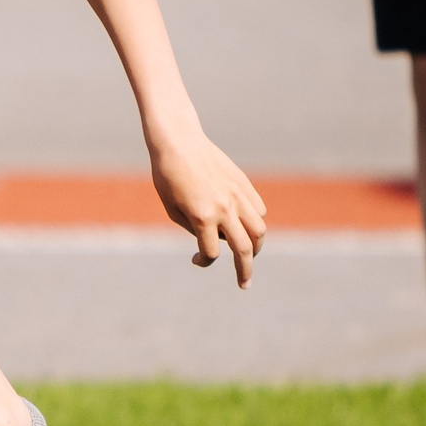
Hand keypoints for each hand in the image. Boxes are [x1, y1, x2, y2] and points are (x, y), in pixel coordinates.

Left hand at [148, 129, 267, 287]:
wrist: (178, 142)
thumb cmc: (167, 176)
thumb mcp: (172, 208)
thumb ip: (194, 228)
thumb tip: (214, 241)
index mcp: (202, 216)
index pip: (212, 252)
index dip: (204, 261)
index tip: (196, 259)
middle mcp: (224, 208)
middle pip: (245, 248)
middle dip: (245, 270)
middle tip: (244, 283)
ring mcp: (237, 195)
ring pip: (259, 230)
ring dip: (256, 246)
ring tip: (249, 255)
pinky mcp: (244, 184)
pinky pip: (258, 209)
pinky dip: (255, 222)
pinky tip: (245, 226)